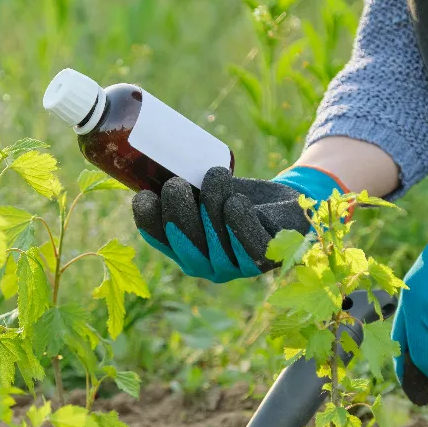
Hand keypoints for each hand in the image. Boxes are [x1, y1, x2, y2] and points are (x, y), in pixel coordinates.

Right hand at [132, 165, 344, 282]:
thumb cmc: (235, 194)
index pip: (160, 241)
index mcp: (184, 250)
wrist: (283, 203)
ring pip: (216, 241)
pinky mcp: (267, 258)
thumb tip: (144, 159)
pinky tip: (236, 201)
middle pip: (186, 244)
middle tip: (176, 182)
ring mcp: (237, 267)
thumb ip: (180, 186)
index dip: (149, 222)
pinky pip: (250, 245)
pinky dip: (239, 220)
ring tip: (216, 175)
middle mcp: (207, 266)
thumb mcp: (203, 190)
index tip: (144, 194)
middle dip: (177, 213)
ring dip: (212, 204)